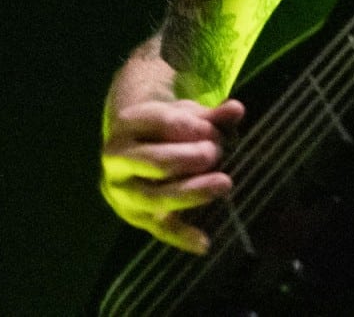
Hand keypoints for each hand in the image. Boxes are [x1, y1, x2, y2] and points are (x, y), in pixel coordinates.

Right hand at [100, 97, 245, 253]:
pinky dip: (182, 236)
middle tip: (215, 154)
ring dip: (191, 193)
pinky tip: (205, 243)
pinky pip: (158, 229)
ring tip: (224, 184)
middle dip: (189, 159)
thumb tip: (236, 110)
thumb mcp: (186, 114)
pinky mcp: (133, 215)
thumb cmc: (165, 126)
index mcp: (127, 124)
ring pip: (154, 198)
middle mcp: (117, 159)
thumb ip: (212, 115)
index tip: (213, 130)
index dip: (191, 126)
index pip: (160, 122)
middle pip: (155, 162)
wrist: (132, 144)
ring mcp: (122, 191)